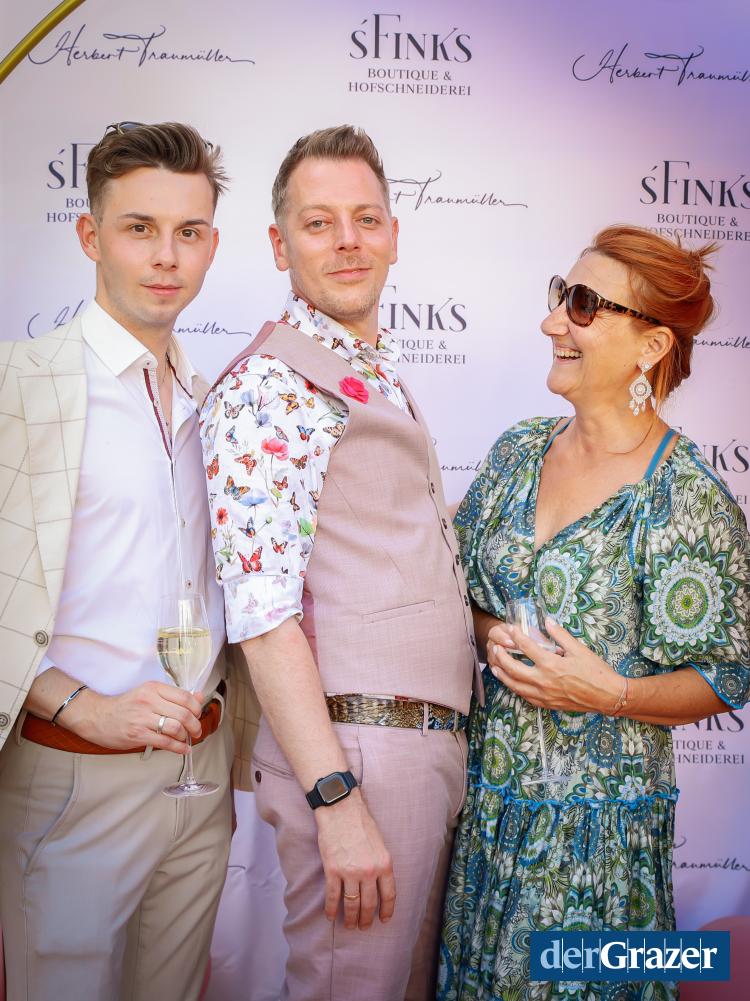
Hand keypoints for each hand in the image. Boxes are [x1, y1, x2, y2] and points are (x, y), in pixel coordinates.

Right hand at [70, 682, 204, 753]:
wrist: (97, 716)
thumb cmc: (125, 706)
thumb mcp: (149, 694)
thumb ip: (173, 696)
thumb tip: (199, 697)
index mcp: (153, 688)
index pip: (185, 696)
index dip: (196, 708)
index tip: (198, 714)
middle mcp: (149, 700)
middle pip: (183, 713)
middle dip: (195, 724)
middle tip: (197, 730)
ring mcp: (142, 718)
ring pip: (176, 728)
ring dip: (186, 736)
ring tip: (187, 739)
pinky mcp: (137, 735)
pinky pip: (164, 742)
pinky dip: (178, 747)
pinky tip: (183, 749)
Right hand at [315, 789, 395, 929]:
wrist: (341, 809)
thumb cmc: (361, 823)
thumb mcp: (380, 843)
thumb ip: (381, 864)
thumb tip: (380, 884)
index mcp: (384, 863)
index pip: (388, 895)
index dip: (386, 911)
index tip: (383, 920)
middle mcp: (369, 871)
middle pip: (369, 903)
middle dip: (366, 919)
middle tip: (363, 927)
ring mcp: (350, 872)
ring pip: (351, 904)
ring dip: (350, 918)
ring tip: (349, 925)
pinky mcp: (332, 871)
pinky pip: (333, 896)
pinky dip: (331, 909)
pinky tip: (330, 916)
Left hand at [488, 617, 621, 713]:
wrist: (607, 696)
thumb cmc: (595, 671)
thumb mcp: (578, 649)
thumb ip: (560, 635)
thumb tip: (547, 621)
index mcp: (551, 664)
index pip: (526, 647)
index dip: (516, 636)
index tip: (510, 629)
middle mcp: (543, 681)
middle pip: (513, 668)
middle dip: (501, 658)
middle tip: (495, 649)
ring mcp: (544, 695)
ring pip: (515, 686)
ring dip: (503, 675)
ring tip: (495, 667)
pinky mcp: (547, 704)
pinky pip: (525, 697)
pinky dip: (515, 689)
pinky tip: (512, 684)